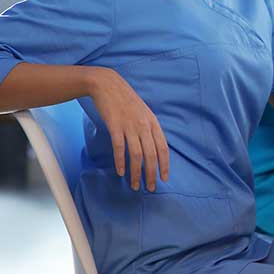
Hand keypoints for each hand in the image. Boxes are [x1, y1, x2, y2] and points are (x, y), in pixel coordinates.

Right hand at [88, 68, 168, 191]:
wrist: (108, 85)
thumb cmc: (126, 100)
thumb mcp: (144, 113)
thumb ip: (149, 128)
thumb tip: (153, 147)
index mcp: (153, 122)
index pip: (163, 148)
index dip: (164, 164)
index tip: (164, 178)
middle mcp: (144, 125)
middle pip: (151, 154)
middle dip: (151, 173)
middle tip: (150, 188)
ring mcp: (130, 126)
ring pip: (136, 155)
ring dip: (136, 172)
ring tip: (135, 185)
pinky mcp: (115, 126)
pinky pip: (120, 148)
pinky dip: (121, 162)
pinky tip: (121, 172)